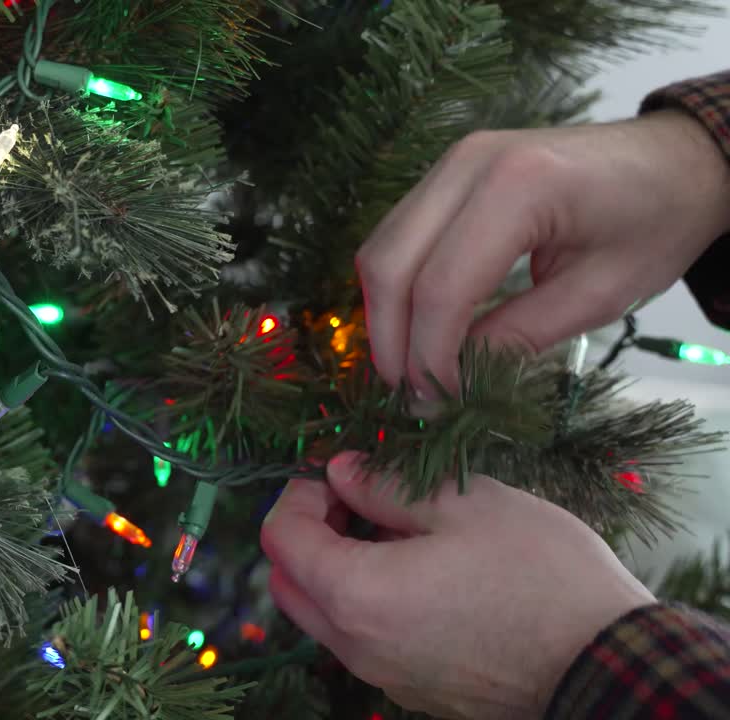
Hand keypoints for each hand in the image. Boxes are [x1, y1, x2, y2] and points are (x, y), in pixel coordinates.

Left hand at [261, 452, 654, 718]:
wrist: (612, 665)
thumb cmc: (544, 577)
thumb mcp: (465, 504)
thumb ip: (387, 484)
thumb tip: (340, 471)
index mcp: (357, 596)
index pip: (281, 537)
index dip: (298, 491)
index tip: (337, 468)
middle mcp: (357, 646)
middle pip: (290, 581)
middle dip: (309, 530)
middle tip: (357, 494)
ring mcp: (385, 675)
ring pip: (324, 614)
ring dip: (338, 565)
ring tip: (398, 526)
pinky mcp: (414, 689)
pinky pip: (364, 639)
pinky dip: (368, 598)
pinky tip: (421, 566)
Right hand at [357, 110, 729, 395]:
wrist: (676, 160)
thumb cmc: (656, 222)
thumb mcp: (599, 295)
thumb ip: (518, 337)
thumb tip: (451, 381)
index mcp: (520, 187)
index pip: (440, 287)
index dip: (428, 355)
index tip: (437, 403)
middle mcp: (469, 164)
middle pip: (389, 264)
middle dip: (390, 340)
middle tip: (410, 394)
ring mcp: (451, 162)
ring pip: (380, 249)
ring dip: (385, 316)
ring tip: (410, 367)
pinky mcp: (446, 173)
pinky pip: (397, 236)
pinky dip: (398, 288)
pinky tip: (417, 326)